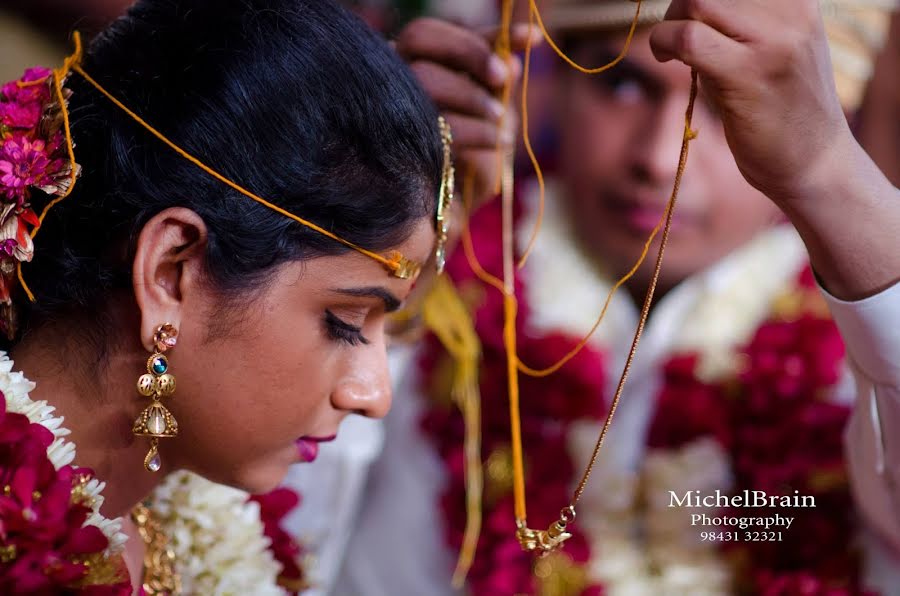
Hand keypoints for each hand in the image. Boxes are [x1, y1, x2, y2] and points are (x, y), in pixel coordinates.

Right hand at [395, 18, 538, 206]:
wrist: (442, 220)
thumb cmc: (464, 165)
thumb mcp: (487, 118)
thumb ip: (494, 87)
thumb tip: (512, 62)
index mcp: (410, 68)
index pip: (434, 32)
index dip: (484, 33)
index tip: (534, 40)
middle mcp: (387, 82)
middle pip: (419, 38)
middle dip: (468, 53)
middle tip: (501, 79)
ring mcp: (383, 111)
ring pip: (426, 78)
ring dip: (474, 98)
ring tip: (501, 124)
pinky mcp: (394, 146)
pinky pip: (437, 123)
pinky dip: (479, 131)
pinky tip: (500, 142)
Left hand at [649, 0, 850, 202]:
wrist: (815, 162)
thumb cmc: (784, 108)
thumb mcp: (774, 49)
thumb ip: (740, 22)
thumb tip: (687, 3)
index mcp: (799, 1)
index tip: (691, 16)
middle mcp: (792, 13)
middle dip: (681, 5)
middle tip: (675, 35)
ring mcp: (773, 42)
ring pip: (698, 2)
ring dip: (670, 24)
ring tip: (671, 50)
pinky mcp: (747, 74)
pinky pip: (688, 39)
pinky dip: (664, 42)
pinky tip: (667, 59)